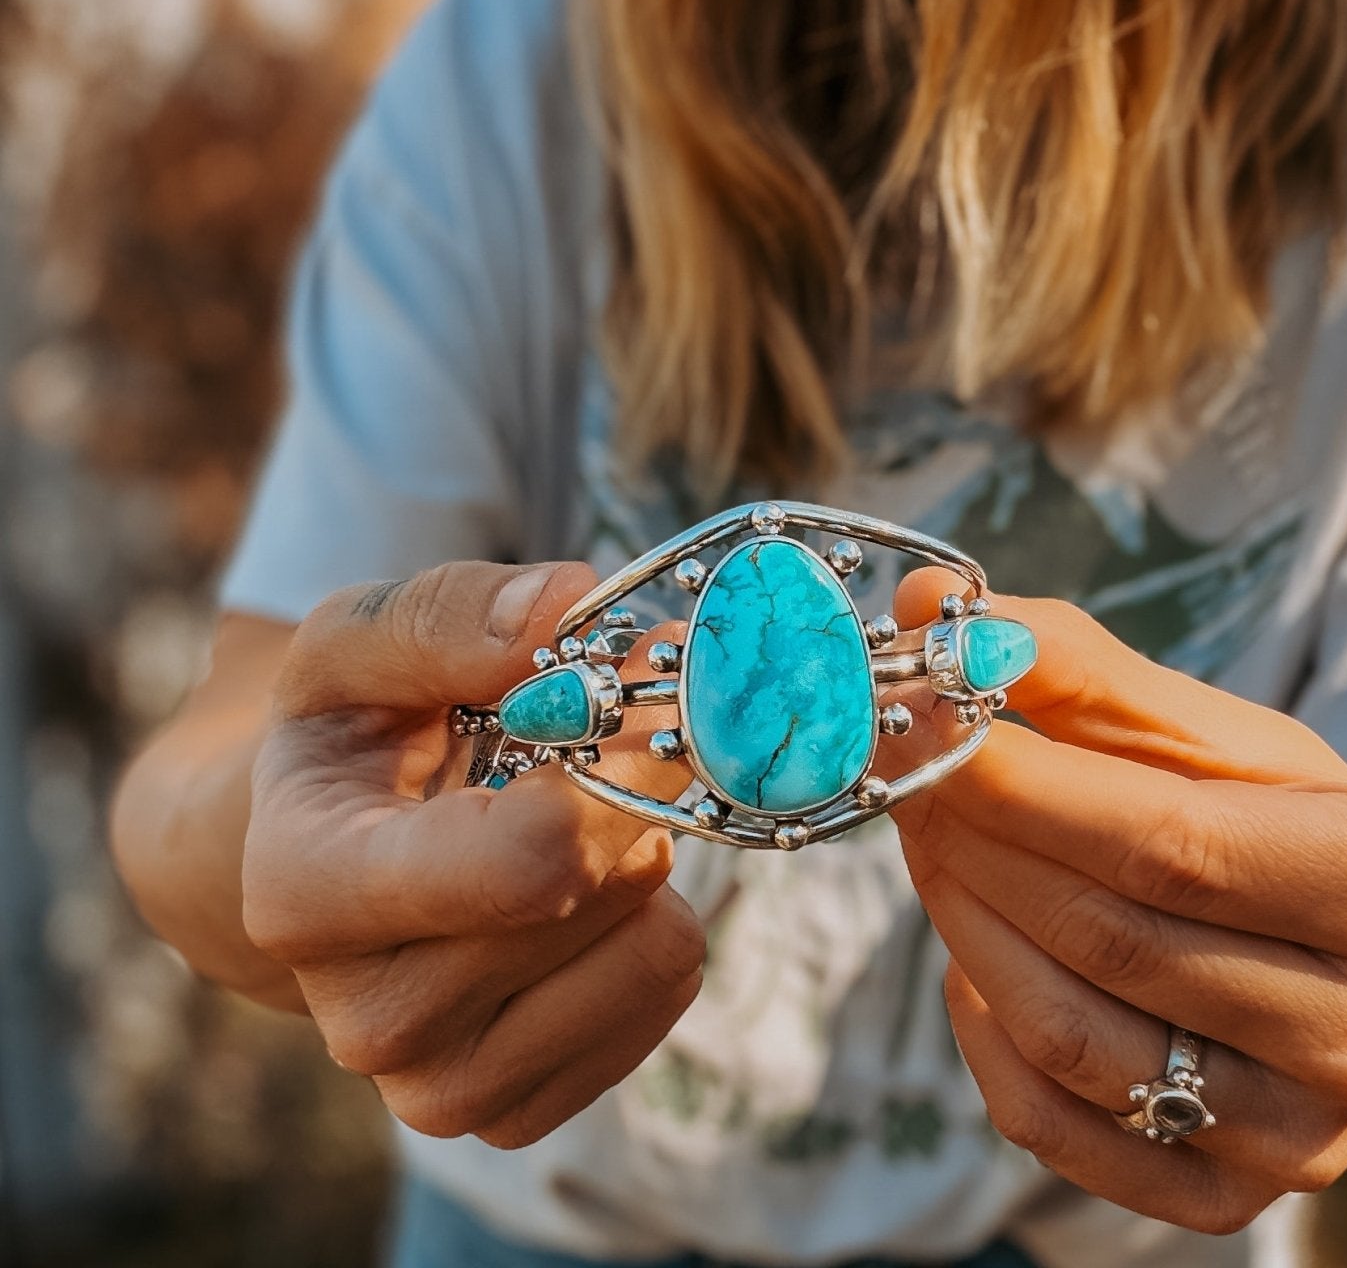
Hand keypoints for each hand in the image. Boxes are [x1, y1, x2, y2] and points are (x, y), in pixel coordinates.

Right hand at [242, 561, 702, 1148]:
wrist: (326, 856)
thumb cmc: (348, 737)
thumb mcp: (356, 641)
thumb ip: (444, 613)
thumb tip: (564, 604)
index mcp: (309, 887)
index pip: (526, 862)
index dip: (613, 770)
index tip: (630, 692)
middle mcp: (365, 1015)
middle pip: (600, 890)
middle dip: (626, 790)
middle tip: (598, 742)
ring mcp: (438, 1086)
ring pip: (654, 949)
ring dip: (640, 856)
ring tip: (563, 820)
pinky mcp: (514, 1112)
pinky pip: (667, 995)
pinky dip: (648, 921)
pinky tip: (576, 894)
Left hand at [879, 569, 1346, 1234]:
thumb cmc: (1276, 825)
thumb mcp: (1212, 734)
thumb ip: (1076, 671)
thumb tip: (934, 618)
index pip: (1169, 844)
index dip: (1023, 782)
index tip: (920, 714)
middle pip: (1107, 935)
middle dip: (972, 833)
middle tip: (895, 758)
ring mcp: (1291, 1136)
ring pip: (1065, 1032)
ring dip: (960, 915)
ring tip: (924, 832)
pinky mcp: (1217, 1196)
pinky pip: (1049, 1121)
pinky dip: (980, 1026)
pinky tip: (972, 948)